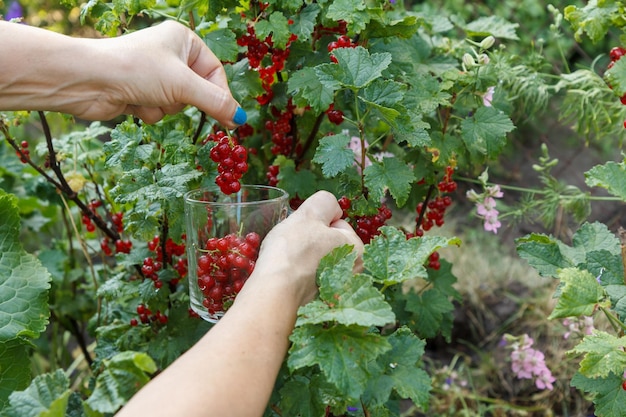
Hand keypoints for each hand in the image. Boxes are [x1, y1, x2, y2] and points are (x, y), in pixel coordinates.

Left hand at [0, 20, 244, 126]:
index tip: (229, 120)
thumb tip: (241, 119)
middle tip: (174, 98)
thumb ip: (216, 102)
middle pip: (197, 90)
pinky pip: (160, 110)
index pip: (216, 72)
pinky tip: (133, 102)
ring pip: (178, 103)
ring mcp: (154, 74)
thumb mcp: (184, 85)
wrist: (88, 79)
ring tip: (147, 95)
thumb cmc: (138, 70)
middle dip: (184, 99)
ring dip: (165, 106)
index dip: (220, 95)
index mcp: (184, 40)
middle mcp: (170, 55)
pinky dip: (150, 111)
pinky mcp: (141, 92)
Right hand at [249, 190, 363, 305]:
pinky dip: (299, 272)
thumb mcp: (311, 212)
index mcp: (358, 250)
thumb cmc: (294, 249)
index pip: (337, 223)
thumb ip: (325, 202)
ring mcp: (336, 288)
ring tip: (290, 258)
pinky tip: (289, 273)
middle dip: (312, 240)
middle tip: (296, 244)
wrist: (275, 289)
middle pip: (328, 242)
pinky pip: (308, 276)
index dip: (317, 222)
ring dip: (304, 256)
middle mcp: (354, 272)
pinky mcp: (319, 299)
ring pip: (317, 258)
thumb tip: (331, 210)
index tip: (304, 231)